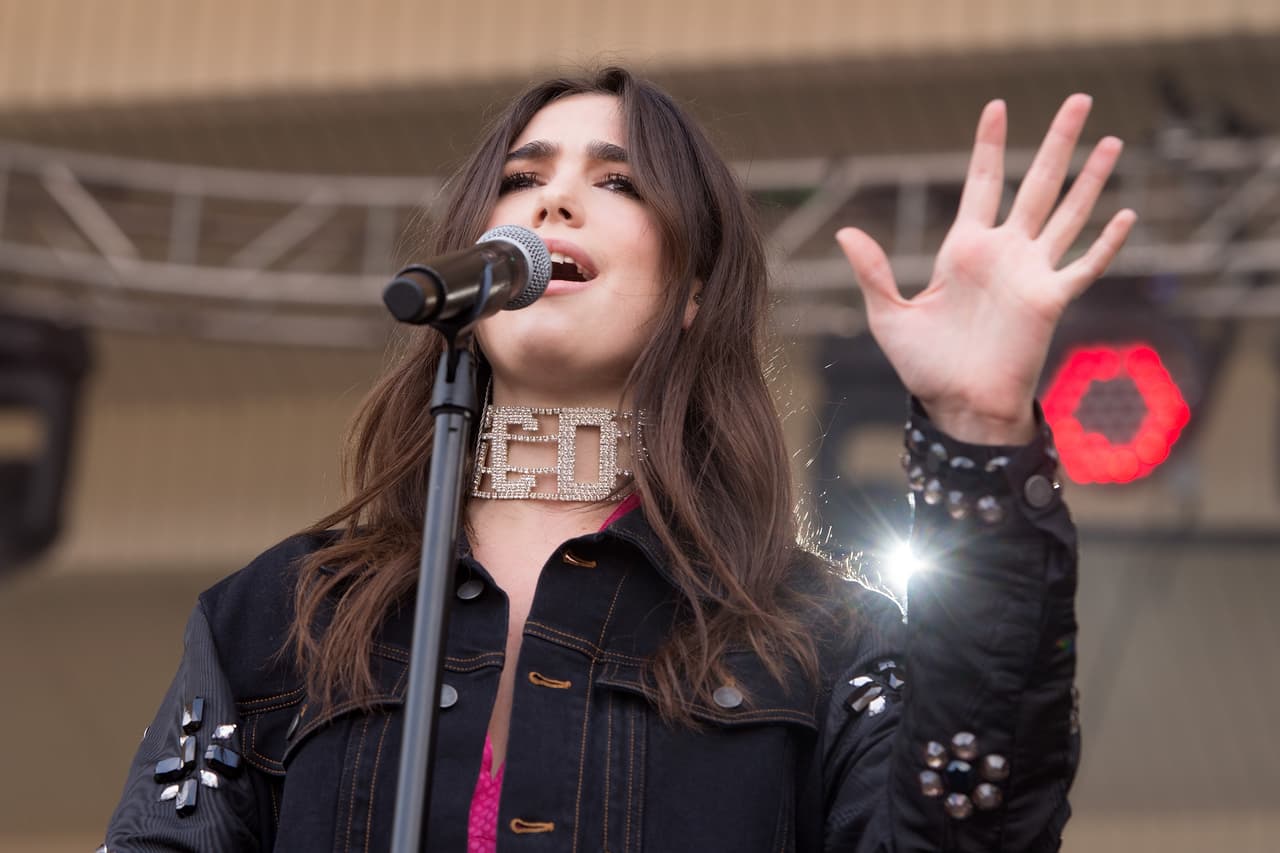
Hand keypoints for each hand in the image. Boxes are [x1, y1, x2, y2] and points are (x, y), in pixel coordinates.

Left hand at [836, 95, 1136, 444]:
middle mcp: (1003, 253)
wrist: (956, 406)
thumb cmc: (923, 366)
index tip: (995, 107)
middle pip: (1036, 183)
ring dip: (1091, 178)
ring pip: (1068, 213)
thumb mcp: (889, 315)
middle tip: (1078, 100)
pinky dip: (1106, 243)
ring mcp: (1030, 274)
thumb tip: (845, 232)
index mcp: (964, 249)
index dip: (989, 145)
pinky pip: (1084, 266)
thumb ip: (873, 272)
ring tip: (1112, 140)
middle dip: (1056, 141)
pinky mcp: (1050, 301)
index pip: (982, 183)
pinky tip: (1126, 214)